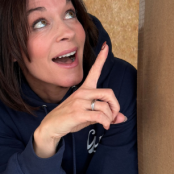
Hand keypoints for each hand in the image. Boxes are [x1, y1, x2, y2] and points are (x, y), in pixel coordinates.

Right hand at [32, 42, 126, 158]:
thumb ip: (106, 114)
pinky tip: (104, 125)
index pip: (94, 70)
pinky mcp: (77, 113)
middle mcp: (82, 92)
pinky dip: (105, 121)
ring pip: (104, 106)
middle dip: (115, 105)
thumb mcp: (89, 115)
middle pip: (108, 93)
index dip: (101, 58)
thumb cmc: (70, 119)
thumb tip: (123, 118)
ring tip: (107, 123)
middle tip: (115, 115)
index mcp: (85, 89)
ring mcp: (79, 102)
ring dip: (110, 117)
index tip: (106, 46)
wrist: (50, 128)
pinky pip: (99, 115)